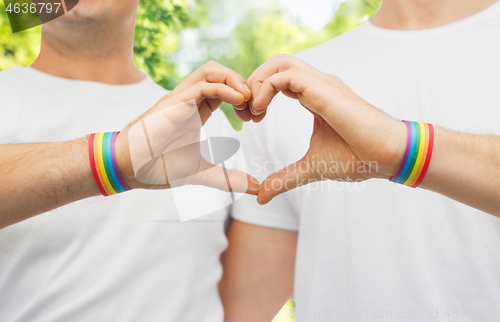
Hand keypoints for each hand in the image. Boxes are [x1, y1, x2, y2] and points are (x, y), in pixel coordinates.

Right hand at [115, 61, 259, 194]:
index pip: (225, 89)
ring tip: (247, 98)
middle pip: (219, 73)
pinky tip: (239, 100)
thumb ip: (228, 179)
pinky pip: (202, 85)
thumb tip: (254, 189)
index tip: (255, 116)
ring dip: (233, 79)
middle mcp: (189, 100)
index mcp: (196, 111)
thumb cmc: (160, 167)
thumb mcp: (203, 172)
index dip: (243, 97)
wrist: (131, 169)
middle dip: (242, 83)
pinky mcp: (174, 103)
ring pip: (210, 70)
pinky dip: (224, 88)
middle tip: (255, 105)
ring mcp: (180, 99)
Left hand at [241, 54, 405, 203]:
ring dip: (258, 82)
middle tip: (245, 112)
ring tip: (252, 111)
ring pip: (279, 62)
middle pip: (276, 64)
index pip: (279, 79)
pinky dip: (266, 88)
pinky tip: (261, 112)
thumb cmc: (357, 158)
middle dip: (253, 82)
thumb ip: (284, 179)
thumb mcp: (310, 168)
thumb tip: (261, 197)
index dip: (258, 93)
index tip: (249, 118)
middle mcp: (316, 84)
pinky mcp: (324, 89)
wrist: (387, 156)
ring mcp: (321, 84)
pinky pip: (286, 75)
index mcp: (314, 96)